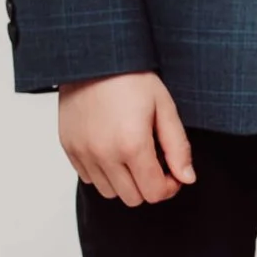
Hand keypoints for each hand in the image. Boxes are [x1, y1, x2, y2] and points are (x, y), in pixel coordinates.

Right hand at [58, 72, 194, 205]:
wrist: (94, 58)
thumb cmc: (132, 78)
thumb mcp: (164, 108)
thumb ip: (178, 147)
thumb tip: (187, 178)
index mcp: (132, 145)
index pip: (154, 193)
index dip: (169, 187)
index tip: (172, 171)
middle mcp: (104, 154)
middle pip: (132, 198)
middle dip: (149, 186)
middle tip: (155, 163)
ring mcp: (83, 153)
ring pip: (109, 192)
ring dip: (125, 182)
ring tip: (132, 156)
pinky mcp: (69, 148)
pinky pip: (89, 178)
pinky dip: (104, 172)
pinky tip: (113, 150)